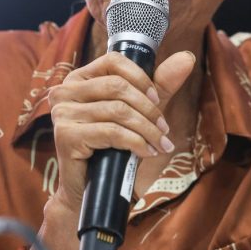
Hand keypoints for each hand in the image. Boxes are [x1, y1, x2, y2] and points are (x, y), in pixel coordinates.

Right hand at [48, 50, 194, 210]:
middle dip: (149, 110)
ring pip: (118, 111)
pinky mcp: (66, 135)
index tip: (157, 100)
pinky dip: (136, 142)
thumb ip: (160, 85)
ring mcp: (62, 113)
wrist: (89, 191)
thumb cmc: (112, 150)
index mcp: (79, 79)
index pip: (113, 61)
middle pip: (118, 86)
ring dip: (147, 130)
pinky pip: (111, 132)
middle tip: (164, 130)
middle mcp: (65, 92)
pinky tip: (146, 152)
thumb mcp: (139, 113)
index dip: (140, 78)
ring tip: (160, 144)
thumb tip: (187, 58)